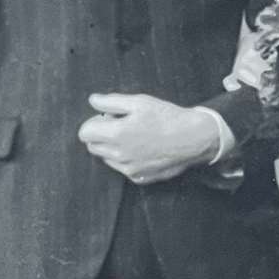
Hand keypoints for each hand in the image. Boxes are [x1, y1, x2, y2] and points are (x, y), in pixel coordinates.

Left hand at [79, 93, 219, 184]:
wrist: (194, 139)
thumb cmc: (168, 117)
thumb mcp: (140, 102)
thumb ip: (111, 102)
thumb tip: (93, 100)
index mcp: (116, 134)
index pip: (84, 132)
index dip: (94, 122)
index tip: (108, 117)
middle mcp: (119, 155)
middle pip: (92, 147)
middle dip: (101, 135)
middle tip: (121, 125)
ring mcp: (129, 169)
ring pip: (107, 159)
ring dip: (113, 148)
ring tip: (135, 137)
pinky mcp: (139, 178)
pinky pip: (123, 168)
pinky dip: (127, 159)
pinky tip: (144, 149)